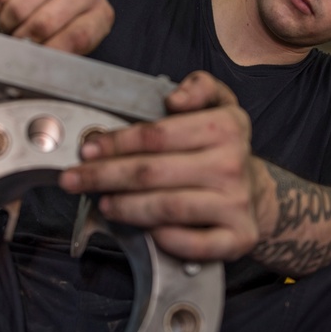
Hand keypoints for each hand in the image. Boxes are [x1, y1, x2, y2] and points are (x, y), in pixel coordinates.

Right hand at [0, 0, 113, 54]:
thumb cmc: (48, 12)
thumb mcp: (62, 39)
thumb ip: (59, 54)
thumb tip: (41, 69)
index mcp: (100, 13)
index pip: (77, 39)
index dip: (48, 52)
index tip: (33, 59)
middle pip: (44, 24)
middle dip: (21, 37)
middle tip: (15, 38)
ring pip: (20, 7)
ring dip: (6, 21)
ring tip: (9, 22)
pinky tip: (1, 4)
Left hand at [59, 72, 265, 260]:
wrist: (255, 194)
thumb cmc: (221, 147)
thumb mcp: (219, 104)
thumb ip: (199, 88)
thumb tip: (174, 99)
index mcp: (226, 126)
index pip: (156, 136)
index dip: (116, 143)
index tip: (88, 149)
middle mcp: (232, 164)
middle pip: (153, 172)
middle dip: (105, 176)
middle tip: (75, 180)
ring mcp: (236, 204)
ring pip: (167, 207)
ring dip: (126, 207)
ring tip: (103, 203)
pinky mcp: (238, 238)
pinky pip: (193, 244)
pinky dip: (164, 238)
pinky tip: (145, 231)